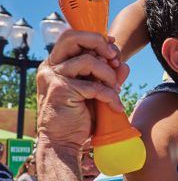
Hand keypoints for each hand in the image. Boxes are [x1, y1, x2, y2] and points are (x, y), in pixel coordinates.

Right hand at [36, 30, 126, 150]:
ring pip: (89, 61)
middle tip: (114, 58)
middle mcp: (50, 67)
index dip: (96, 39)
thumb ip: (107, 77)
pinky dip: (110, 96)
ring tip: (115, 89)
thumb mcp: (96, 93)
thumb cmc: (78, 117)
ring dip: (108, 75)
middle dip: (99, 43)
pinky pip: (95, 86)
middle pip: (73, 37)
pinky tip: (116, 107)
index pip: (73, 38)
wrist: (62, 143)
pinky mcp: (61, 90)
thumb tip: (124, 65)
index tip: (113, 50)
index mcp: (55, 64)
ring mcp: (53, 77)